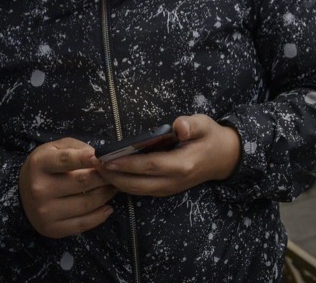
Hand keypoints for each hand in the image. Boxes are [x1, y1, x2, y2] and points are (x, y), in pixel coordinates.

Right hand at [19, 138, 116, 238]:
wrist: (22, 194)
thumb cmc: (46, 166)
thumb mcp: (55, 148)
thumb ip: (77, 148)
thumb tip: (100, 157)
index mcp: (40, 164)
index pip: (66, 160)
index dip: (87, 158)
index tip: (104, 158)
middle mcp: (40, 189)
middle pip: (83, 182)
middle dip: (106, 176)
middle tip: (118, 173)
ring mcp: (45, 211)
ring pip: (87, 203)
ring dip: (107, 194)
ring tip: (114, 187)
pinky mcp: (52, 229)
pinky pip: (83, 224)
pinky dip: (100, 216)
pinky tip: (108, 208)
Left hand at [94, 115, 241, 196]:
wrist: (223, 158)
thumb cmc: (210, 136)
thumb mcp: (205, 124)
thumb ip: (191, 125)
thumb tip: (179, 126)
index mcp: (182, 165)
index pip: (148, 166)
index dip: (126, 164)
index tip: (105, 159)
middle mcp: (173, 181)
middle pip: (137, 183)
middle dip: (113, 176)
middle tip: (92, 165)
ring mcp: (169, 189)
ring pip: (136, 190)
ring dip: (115, 182)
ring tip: (96, 170)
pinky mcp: (165, 190)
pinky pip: (140, 190)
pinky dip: (124, 184)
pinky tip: (111, 175)